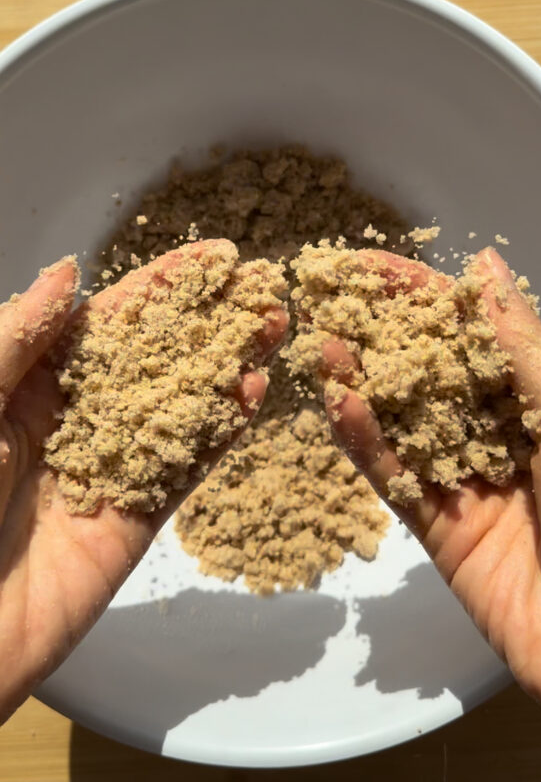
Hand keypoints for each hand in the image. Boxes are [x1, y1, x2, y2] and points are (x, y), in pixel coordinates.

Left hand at [0, 242, 286, 722]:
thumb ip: (18, 338)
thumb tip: (73, 273)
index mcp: (27, 385)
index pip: (107, 323)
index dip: (161, 287)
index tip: (213, 258)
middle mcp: (73, 420)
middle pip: (154, 359)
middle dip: (207, 322)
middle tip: (262, 288)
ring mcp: (107, 470)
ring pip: (178, 408)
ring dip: (227, 368)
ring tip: (275, 326)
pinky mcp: (132, 523)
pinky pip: (184, 470)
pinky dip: (221, 433)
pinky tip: (256, 394)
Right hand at [323, 247, 540, 737]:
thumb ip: (520, 344)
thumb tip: (485, 264)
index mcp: (537, 396)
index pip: (469, 329)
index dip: (420, 294)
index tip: (369, 263)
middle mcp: (497, 430)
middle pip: (428, 368)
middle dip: (380, 331)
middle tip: (327, 295)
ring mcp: (464, 477)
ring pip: (402, 420)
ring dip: (362, 380)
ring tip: (321, 341)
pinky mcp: (438, 527)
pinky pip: (393, 476)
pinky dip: (364, 441)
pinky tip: (337, 402)